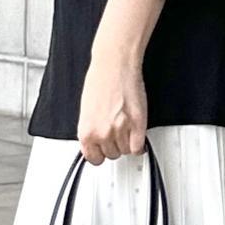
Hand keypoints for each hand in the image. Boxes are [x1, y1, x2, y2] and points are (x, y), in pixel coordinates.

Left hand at [77, 39, 147, 163]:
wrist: (115, 65)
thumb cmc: (100, 81)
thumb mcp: (86, 110)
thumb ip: (92, 129)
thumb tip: (96, 141)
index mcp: (86, 131)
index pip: (93, 158)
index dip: (100, 153)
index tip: (103, 150)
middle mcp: (102, 133)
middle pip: (112, 155)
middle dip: (114, 144)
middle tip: (116, 131)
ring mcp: (120, 131)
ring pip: (126, 151)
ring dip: (127, 142)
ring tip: (125, 127)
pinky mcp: (137, 125)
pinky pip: (138, 147)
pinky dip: (139, 143)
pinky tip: (136, 134)